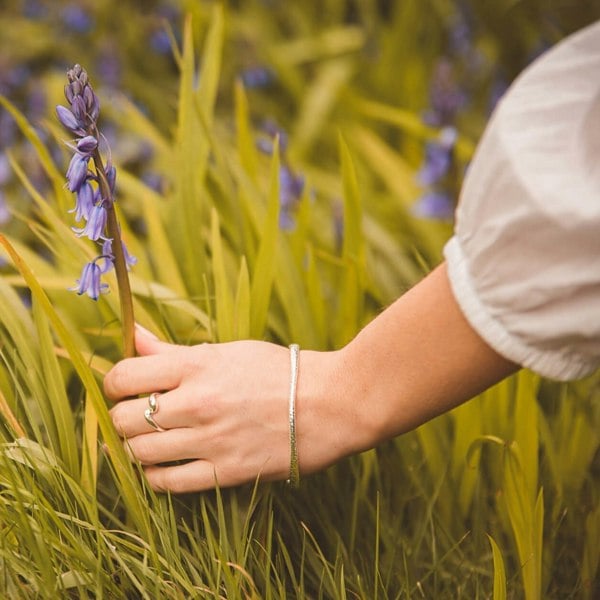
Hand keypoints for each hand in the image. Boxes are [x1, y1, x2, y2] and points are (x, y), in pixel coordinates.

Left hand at [103, 327, 359, 492]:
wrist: (330, 403)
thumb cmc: (280, 371)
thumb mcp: (229, 351)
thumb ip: (175, 351)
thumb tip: (134, 338)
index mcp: (198, 364)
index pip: (124, 375)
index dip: (113, 382)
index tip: (123, 387)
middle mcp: (198, 402)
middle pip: (124, 418)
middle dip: (123, 416)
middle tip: (138, 414)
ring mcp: (211, 440)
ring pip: (140, 452)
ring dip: (138, 446)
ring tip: (154, 438)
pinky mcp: (226, 472)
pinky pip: (167, 483)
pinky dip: (155, 475)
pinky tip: (165, 463)